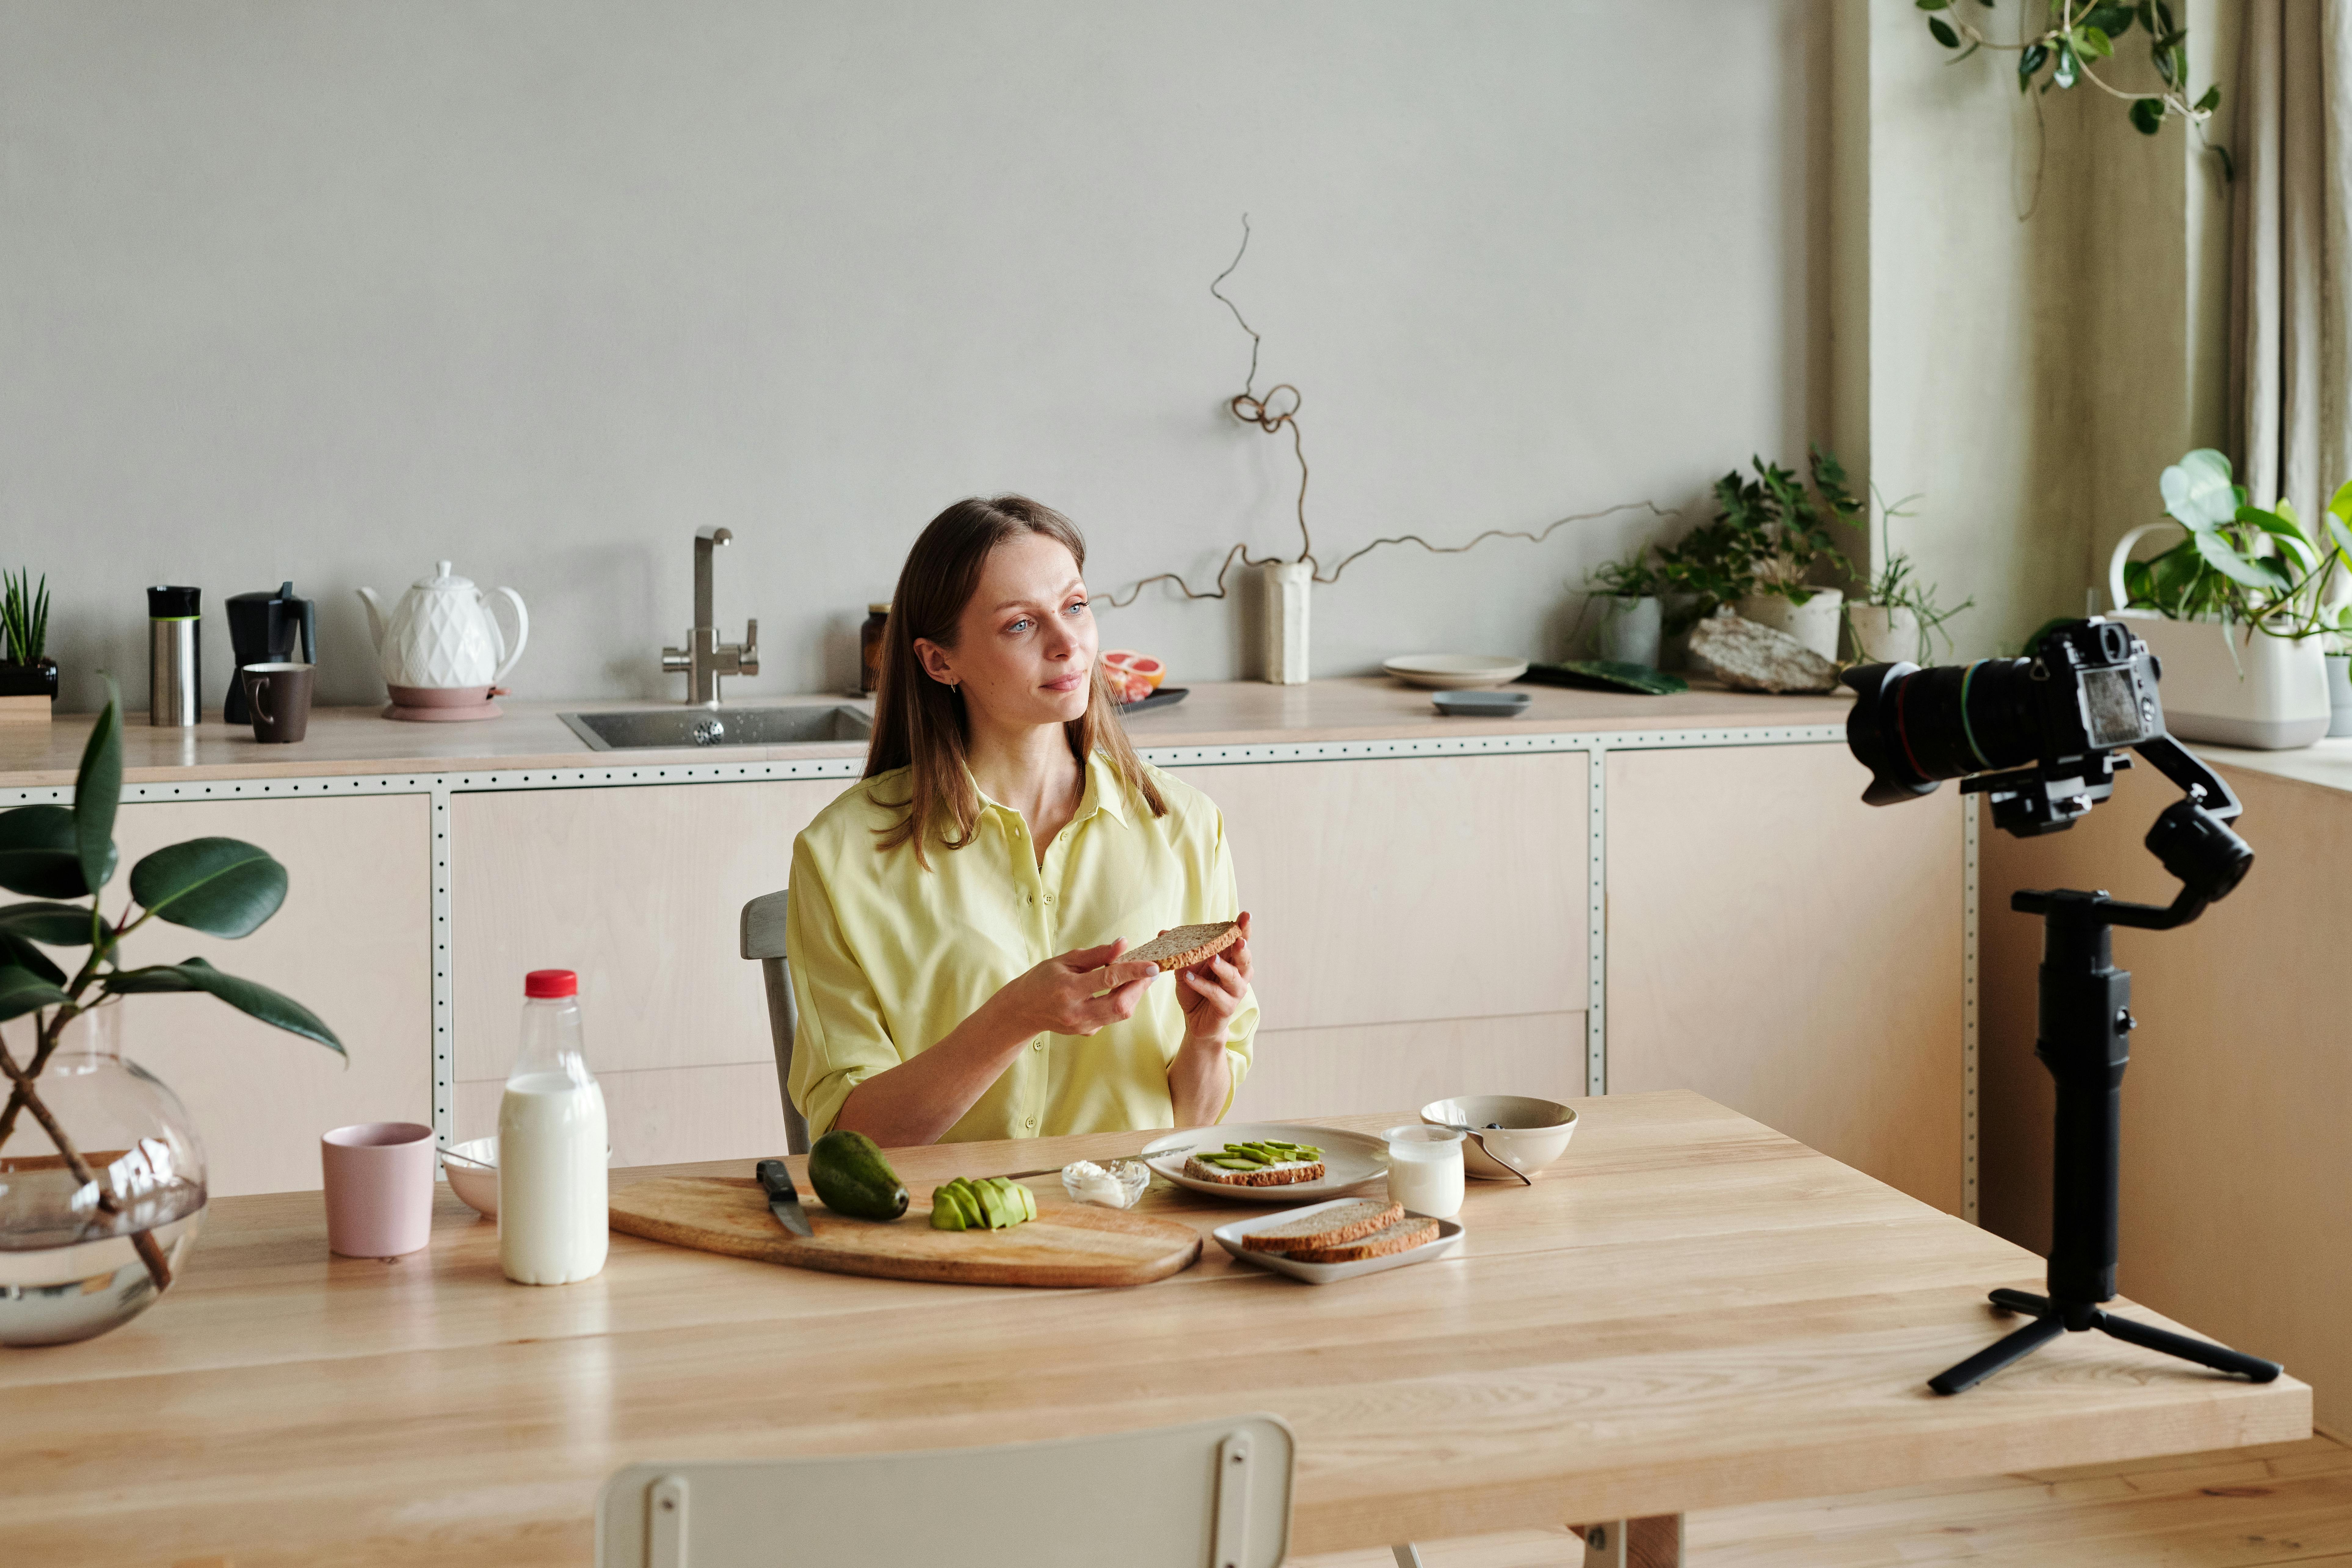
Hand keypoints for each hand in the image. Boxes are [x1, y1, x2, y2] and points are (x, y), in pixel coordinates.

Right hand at [994, 939, 1160, 1037]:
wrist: (1023, 1010)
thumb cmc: (1043, 979)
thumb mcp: (1065, 960)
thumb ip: (1097, 954)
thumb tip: (1123, 943)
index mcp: (1068, 989)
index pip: (1108, 979)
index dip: (1133, 971)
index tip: (1153, 965)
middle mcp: (1076, 1012)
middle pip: (1120, 1005)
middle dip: (1140, 987)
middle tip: (1149, 970)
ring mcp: (1082, 1026)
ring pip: (1120, 1014)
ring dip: (1134, 994)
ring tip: (1136, 977)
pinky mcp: (1087, 1032)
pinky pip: (1112, 1017)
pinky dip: (1120, 1002)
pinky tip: (1116, 991)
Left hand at [1176, 911, 1252, 1046]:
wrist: (1195, 1021)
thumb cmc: (1195, 991)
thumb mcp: (1186, 968)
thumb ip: (1180, 952)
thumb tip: (1163, 932)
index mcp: (1231, 960)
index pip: (1240, 941)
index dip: (1243, 929)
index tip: (1245, 915)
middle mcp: (1238, 975)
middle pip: (1244, 958)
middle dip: (1242, 946)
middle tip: (1238, 938)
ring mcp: (1234, 992)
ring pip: (1234, 978)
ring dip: (1223, 967)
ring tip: (1213, 958)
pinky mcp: (1226, 1008)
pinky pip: (1216, 995)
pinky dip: (1202, 985)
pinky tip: (1189, 978)